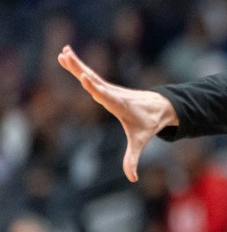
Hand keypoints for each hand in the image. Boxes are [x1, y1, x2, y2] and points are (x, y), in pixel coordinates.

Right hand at [57, 45, 178, 181]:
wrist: (159, 108)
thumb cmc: (147, 125)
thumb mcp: (139, 141)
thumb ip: (133, 158)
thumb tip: (133, 178)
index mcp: (120, 105)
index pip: (107, 96)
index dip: (97, 88)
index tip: (87, 79)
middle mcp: (113, 93)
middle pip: (95, 81)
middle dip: (82, 70)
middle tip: (68, 57)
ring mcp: (108, 88)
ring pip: (90, 74)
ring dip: (77, 64)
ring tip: (63, 52)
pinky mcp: (105, 86)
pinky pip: (89, 74)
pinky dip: (78, 66)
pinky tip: (65, 56)